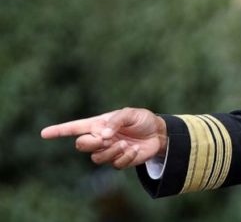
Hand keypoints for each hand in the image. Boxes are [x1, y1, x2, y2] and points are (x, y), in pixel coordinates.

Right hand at [41, 107, 167, 168]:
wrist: (158, 134)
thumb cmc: (142, 120)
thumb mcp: (130, 113)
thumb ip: (115, 121)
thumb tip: (102, 136)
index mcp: (98, 124)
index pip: (74, 128)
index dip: (58, 131)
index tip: (44, 133)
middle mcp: (99, 138)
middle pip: (81, 146)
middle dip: (90, 143)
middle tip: (106, 139)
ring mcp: (108, 151)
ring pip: (96, 158)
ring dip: (111, 151)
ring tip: (125, 143)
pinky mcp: (119, 161)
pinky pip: (115, 165)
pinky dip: (125, 157)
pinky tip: (135, 150)